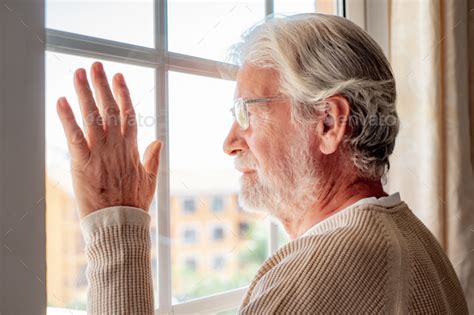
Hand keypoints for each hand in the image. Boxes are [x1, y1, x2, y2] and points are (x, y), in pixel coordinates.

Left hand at [57, 62, 161, 218]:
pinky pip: (74, 136)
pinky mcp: (83, 162)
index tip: (118, 77)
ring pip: (92, 116)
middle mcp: (116, 145)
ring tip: (79, 73)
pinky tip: (61, 101)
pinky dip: (67, 118)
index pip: (128, 114)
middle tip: (95, 65)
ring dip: (84, 93)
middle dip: (102, 85)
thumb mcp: (150, 180)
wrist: (120, 222)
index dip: (123, 94)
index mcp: (131, 149)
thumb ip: (153, 159)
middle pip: (109, 108)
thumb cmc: (134, 204)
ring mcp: (100, 152)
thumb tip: (159, 141)